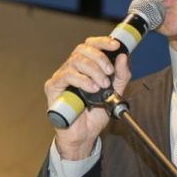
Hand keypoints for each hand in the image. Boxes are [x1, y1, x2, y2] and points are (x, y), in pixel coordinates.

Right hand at [44, 36, 131, 159]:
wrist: (85, 135)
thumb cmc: (96, 114)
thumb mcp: (115, 92)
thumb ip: (121, 75)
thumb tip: (123, 57)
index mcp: (86, 66)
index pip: (91, 45)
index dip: (103, 41)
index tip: (115, 45)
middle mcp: (72, 68)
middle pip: (82, 49)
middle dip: (100, 58)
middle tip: (109, 73)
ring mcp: (62, 76)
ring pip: (75, 61)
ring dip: (93, 70)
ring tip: (102, 85)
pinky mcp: (53, 87)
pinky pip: (66, 75)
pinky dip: (82, 80)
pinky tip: (92, 88)